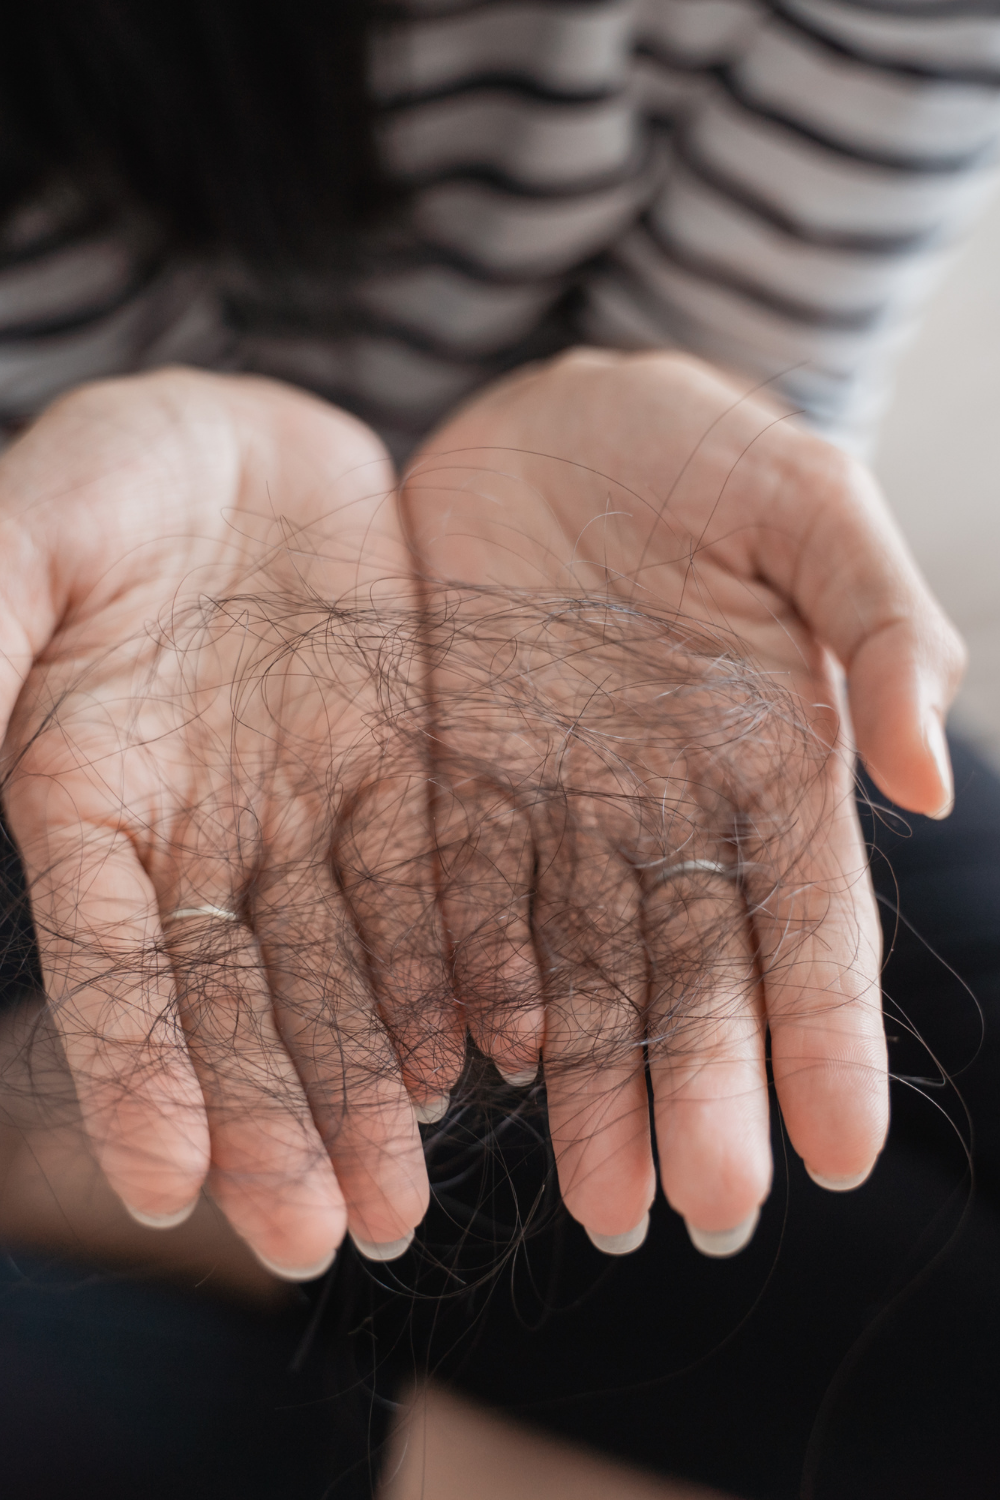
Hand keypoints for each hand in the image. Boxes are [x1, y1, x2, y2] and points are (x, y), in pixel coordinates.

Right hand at [0, 369, 455, 1275]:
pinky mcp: (398, 774)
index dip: (138, 1067)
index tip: (172, 1179)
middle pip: (239, 998)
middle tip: (325, 1236)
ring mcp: (303, 810)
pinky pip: (428, 886)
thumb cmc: (104, 475)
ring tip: (402, 1193)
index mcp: (89, 799)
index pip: (113, 958)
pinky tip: (477, 1057)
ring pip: (343, 967)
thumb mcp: (23, 540)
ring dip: (370, 1080)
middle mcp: (200, 833)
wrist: (237, 435)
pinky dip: (447, 972)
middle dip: (279, 1115)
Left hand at [400, 349, 965, 1252]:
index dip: (825, 1038)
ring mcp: (557, 811)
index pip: (809, 926)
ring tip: (599, 1197)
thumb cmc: (700, 449)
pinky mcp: (454, 785)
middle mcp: (668, 815)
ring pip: (575, 974)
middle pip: (692, 980)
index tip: (840, 1154)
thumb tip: (930, 781)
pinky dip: (467, 989)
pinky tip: (473, 1070)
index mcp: (770, 764)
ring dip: (589, 1086)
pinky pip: (458, 903)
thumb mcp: (804, 502)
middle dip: (701, 1095)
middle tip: (697, 1209)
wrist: (550, 416)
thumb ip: (874, 622)